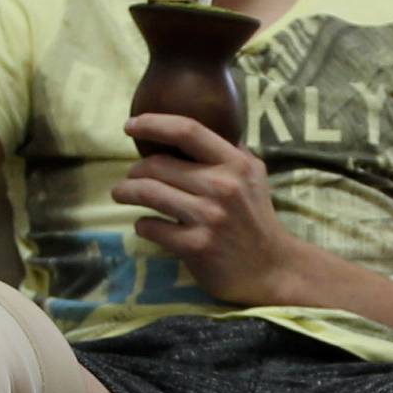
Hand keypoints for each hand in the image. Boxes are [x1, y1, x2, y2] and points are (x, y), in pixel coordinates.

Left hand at [112, 113, 301, 302]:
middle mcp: (222, 187)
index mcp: (236, 164)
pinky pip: (153, 227)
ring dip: (127, 191)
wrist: (271, 269)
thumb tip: (195, 130)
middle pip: (159, 165)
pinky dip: (142, 225)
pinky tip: (145, 224)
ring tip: (121, 193)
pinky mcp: (196, 246)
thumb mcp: (254, 176)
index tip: (130, 126)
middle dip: (135, 170)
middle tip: (130, 176)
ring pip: (149, 193)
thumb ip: (229, 151)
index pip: (188, 131)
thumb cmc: (257, 219)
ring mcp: (209, 217)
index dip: (153, 124)